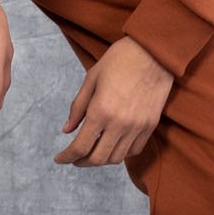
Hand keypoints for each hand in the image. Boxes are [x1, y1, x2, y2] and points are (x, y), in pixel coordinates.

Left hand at [54, 36, 174, 166]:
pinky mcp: (150, 125)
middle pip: (97, 159)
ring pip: (116, 158)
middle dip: (82, 162)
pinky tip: (113, 145)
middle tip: (73, 158)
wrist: (154, 52)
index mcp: (100, 111)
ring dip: (101, 160)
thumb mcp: (92, 78)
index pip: (80, 147)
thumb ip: (78, 107)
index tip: (59, 159)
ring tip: (92, 152)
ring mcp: (137, 127)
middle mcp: (119, 124)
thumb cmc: (120, 60)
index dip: (66, 157)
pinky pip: (134, 150)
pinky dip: (121, 153)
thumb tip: (67, 130)